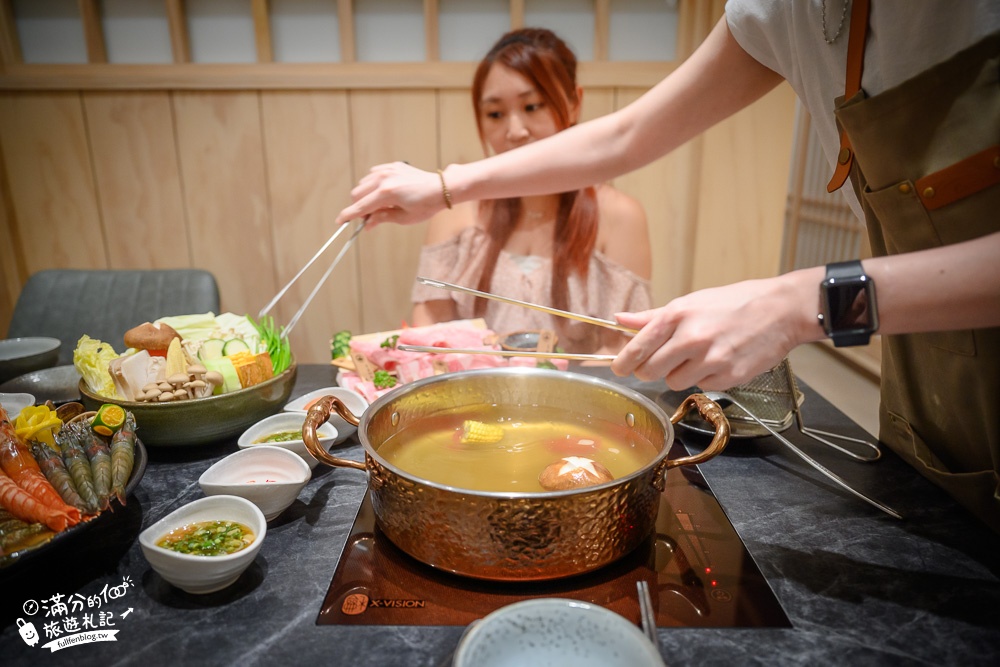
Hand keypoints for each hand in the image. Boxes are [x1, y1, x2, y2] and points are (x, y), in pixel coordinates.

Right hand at [335, 162, 446, 227]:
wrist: (441, 188)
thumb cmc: (426, 205)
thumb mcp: (404, 218)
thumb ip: (382, 219)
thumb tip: (367, 224)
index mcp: (386, 193)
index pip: (360, 207)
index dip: (348, 216)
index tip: (339, 221)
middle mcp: (384, 178)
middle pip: (357, 193)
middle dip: (359, 206)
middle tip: (372, 216)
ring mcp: (388, 170)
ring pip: (363, 183)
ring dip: (367, 195)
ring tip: (383, 205)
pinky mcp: (392, 166)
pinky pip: (374, 175)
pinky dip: (374, 184)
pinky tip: (387, 192)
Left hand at [611, 272, 821, 389]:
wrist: (781, 310)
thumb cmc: (734, 303)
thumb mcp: (691, 302)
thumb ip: (653, 316)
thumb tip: (620, 320)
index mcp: (678, 316)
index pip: (637, 348)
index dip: (623, 362)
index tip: (619, 368)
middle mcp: (691, 338)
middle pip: (650, 371)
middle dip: (651, 369)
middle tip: (661, 361)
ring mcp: (711, 360)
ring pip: (674, 382)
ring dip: (680, 373)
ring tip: (698, 355)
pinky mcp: (728, 377)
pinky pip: (702, 386)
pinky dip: (705, 378)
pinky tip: (718, 360)